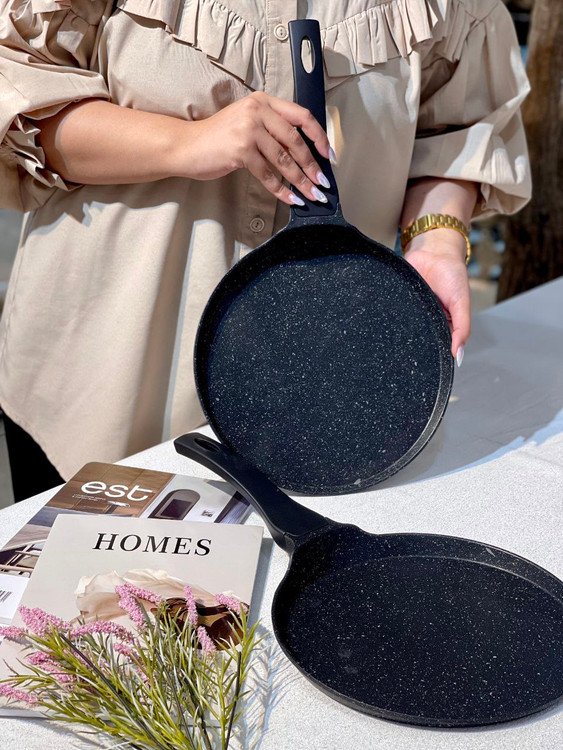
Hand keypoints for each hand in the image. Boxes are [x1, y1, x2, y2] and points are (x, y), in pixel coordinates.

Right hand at [175, 92, 332, 205]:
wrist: (186, 146)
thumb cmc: (217, 138)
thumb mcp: (246, 123)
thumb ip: (271, 130)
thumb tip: (300, 154)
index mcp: (263, 101)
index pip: (301, 116)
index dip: (319, 136)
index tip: (328, 155)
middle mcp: (257, 110)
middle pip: (296, 140)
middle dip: (312, 166)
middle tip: (322, 183)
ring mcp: (249, 129)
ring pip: (284, 160)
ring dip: (300, 181)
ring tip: (311, 195)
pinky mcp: (241, 149)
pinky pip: (268, 174)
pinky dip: (281, 189)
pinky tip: (290, 199)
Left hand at [403, 229, 469, 362]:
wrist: (434, 251)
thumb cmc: (452, 274)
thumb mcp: (461, 303)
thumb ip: (463, 329)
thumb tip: (459, 355)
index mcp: (444, 324)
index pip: (438, 346)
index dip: (434, 355)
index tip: (429, 364)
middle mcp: (427, 320)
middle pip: (419, 340)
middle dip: (416, 345)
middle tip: (413, 352)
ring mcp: (411, 313)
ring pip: (404, 330)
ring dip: (402, 331)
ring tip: (404, 332)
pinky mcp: (399, 304)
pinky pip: (393, 315)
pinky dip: (392, 316)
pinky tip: (393, 319)